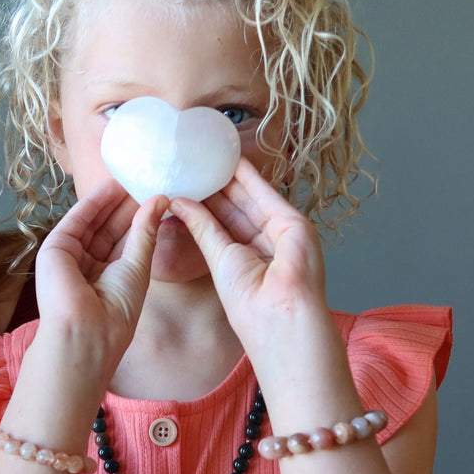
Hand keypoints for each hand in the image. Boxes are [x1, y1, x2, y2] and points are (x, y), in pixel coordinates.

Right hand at [35, 180, 165, 380]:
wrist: (88, 329)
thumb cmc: (117, 309)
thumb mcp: (138, 265)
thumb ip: (145, 231)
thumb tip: (159, 200)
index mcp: (108, 276)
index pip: (124, 240)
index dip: (139, 217)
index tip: (156, 195)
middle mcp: (88, 265)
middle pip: (109, 228)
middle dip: (126, 205)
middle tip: (145, 178)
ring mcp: (70, 257)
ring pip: (94, 222)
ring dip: (111, 200)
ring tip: (132, 175)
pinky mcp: (55, 248)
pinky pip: (77, 220)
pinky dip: (93, 202)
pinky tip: (111, 185)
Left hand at [169, 158, 329, 345]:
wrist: (280, 315)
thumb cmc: (249, 303)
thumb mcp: (218, 258)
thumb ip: (202, 227)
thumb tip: (178, 203)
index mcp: (248, 261)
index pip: (224, 226)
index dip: (207, 206)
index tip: (188, 186)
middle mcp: (267, 247)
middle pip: (238, 211)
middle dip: (217, 190)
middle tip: (195, 166)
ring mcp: (283, 234)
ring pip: (252, 201)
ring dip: (232, 180)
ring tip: (210, 158)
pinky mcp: (295, 223)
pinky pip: (269, 196)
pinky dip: (252, 178)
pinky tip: (235, 161)